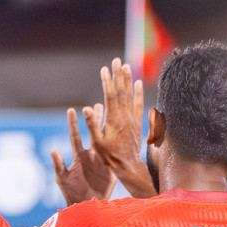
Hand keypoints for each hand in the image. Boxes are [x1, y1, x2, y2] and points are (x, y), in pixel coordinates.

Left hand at [50, 105, 115, 203]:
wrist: (86, 206)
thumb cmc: (71, 193)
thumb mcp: (62, 178)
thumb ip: (58, 164)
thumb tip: (53, 150)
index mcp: (78, 156)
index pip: (75, 136)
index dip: (73, 123)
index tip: (71, 109)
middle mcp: (90, 155)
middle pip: (93, 133)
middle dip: (95, 119)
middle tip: (98, 104)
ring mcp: (101, 160)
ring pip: (105, 140)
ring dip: (107, 127)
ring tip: (111, 112)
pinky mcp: (111, 167)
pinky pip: (115, 154)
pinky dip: (118, 144)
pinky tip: (123, 133)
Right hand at [88, 58, 156, 198]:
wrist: (128, 166)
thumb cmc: (109, 156)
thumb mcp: (97, 143)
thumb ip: (92, 125)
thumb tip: (87, 108)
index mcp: (113, 119)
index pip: (110, 96)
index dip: (107, 81)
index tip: (104, 69)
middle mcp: (125, 116)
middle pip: (121, 91)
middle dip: (118, 75)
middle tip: (116, 60)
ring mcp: (132, 118)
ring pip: (130, 95)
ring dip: (127, 80)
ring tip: (126, 66)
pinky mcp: (137, 122)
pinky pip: (139, 104)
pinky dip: (139, 93)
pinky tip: (138, 83)